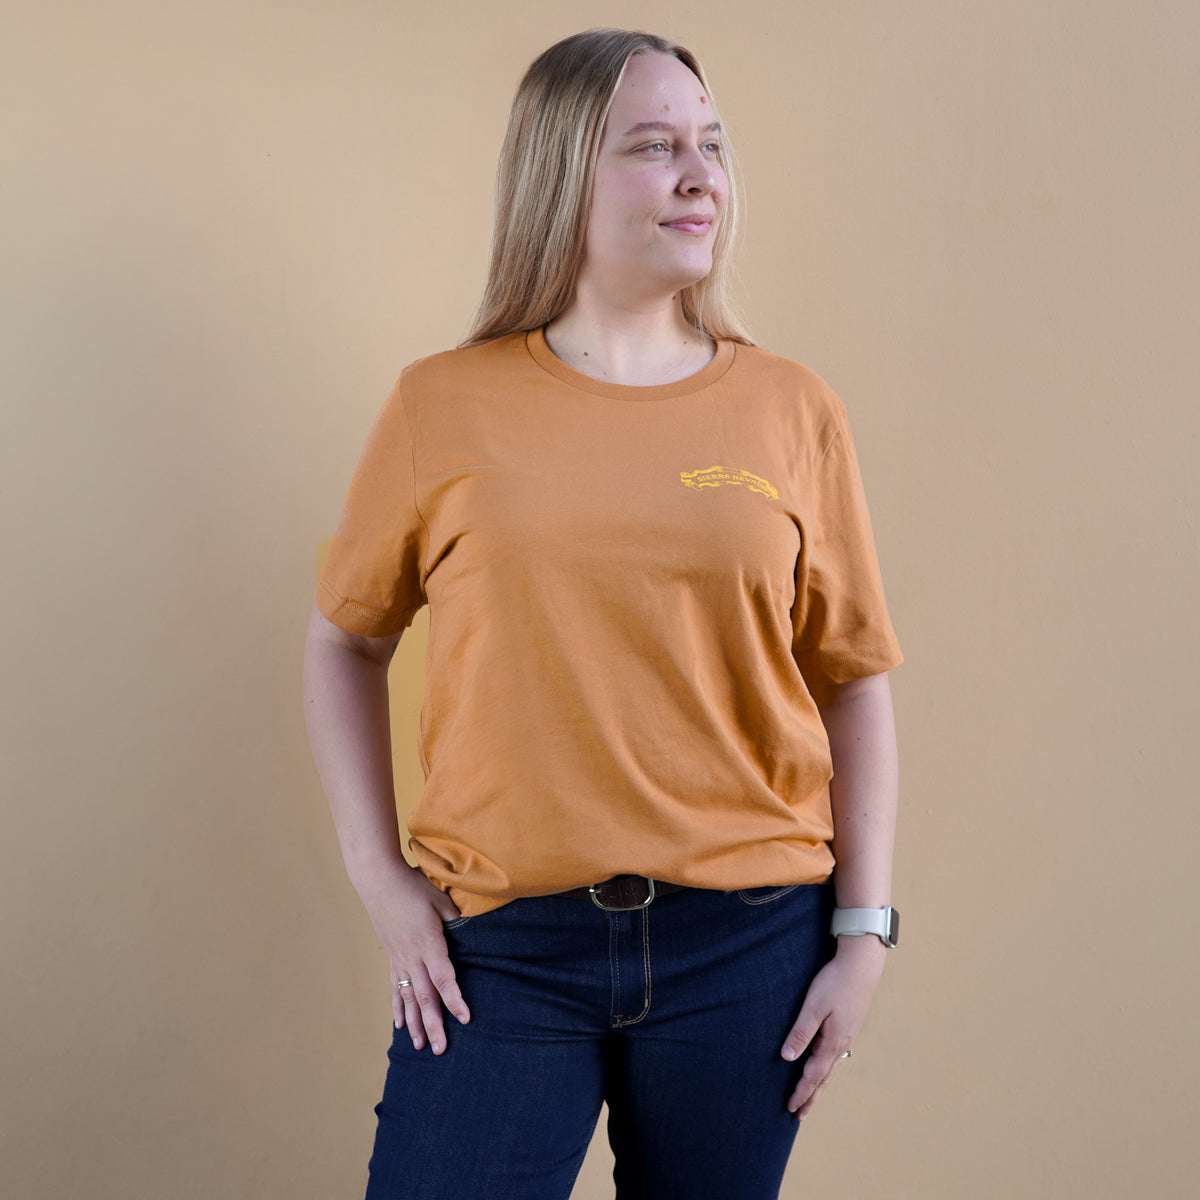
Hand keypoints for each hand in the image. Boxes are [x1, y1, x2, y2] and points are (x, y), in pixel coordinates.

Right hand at [357, 861, 471, 1054]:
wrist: (379, 880)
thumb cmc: (413, 886)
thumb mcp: (440, 899)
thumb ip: (456, 920)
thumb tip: (472, 934)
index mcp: (429, 943)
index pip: (444, 978)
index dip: (455, 999)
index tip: (465, 1018)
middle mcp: (412, 957)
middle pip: (425, 997)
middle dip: (434, 1024)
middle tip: (440, 1050)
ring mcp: (399, 959)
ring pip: (407, 998)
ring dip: (414, 1023)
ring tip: (419, 1046)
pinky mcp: (391, 957)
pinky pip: (394, 988)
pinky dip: (397, 1008)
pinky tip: (399, 1024)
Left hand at [781, 934, 885, 1119]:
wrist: (862, 964)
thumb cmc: (835, 982)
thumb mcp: (814, 1006)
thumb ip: (801, 1032)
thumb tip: (788, 1058)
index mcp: (832, 1042)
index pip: (813, 1075)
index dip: (802, 1092)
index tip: (791, 1108)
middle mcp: (841, 1043)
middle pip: (824, 1078)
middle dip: (811, 1096)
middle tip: (799, 1115)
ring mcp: (846, 1035)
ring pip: (831, 1067)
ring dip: (819, 1084)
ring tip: (811, 1097)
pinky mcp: (847, 1025)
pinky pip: (835, 1055)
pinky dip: (827, 1068)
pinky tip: (824, 1065)